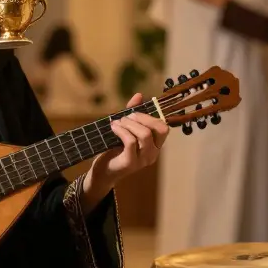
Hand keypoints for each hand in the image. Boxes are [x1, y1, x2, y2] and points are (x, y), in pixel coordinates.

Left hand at [83, 93, 168, 209]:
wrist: (103, 171)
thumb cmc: (115, 150)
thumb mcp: (125, 129)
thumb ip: (132, 114)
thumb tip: (139, 95)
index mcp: (155, 145)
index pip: (164, 127)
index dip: (151, 115)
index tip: (134, 112)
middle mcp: (153, 153)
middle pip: (160, 129)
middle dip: (142, 117)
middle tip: (126, 117)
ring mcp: (143, 159)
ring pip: (145, 134)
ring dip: (130, 124)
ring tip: (118, 122)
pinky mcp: (131, 163)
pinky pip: (131, 142)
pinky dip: (121, 131)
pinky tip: (113, 128)